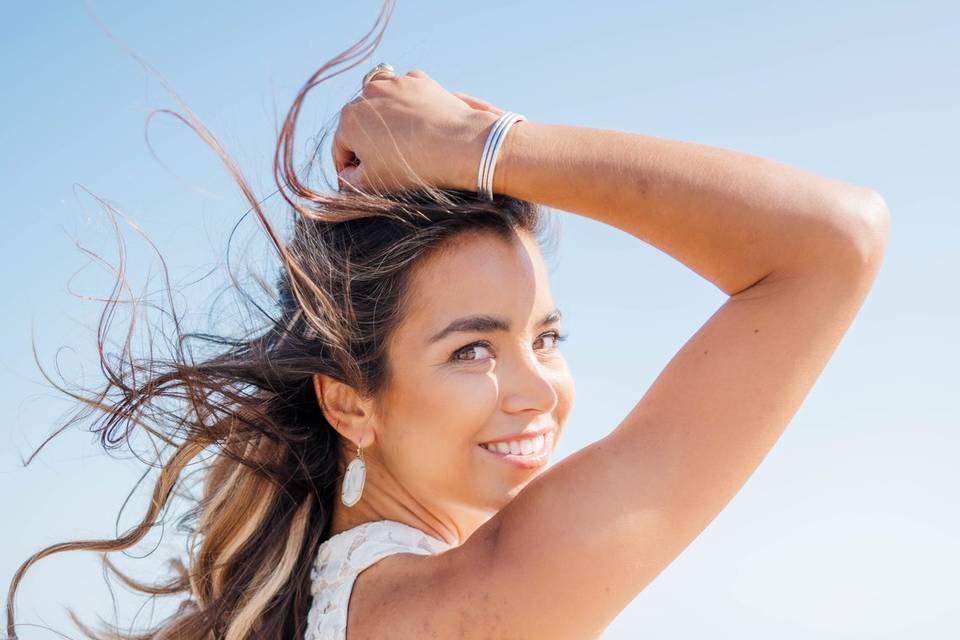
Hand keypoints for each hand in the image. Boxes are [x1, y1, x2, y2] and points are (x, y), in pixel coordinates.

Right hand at [333, 68, 504, 192]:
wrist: (460, 146)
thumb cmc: (413, 168)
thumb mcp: (372, 184)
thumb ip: (349, 181)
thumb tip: (345, 176)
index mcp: (349, 119)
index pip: (341, 148)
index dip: (349, 168)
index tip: (361, 180)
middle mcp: (367, 93)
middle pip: (360, 123)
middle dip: (367, 142)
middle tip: (384, 164)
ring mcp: (395, 82)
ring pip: (381, 104)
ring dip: (385, 121)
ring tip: (402, 143)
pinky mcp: (419, 80)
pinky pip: (406, 95)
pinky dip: (408, 108)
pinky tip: (420, 126)